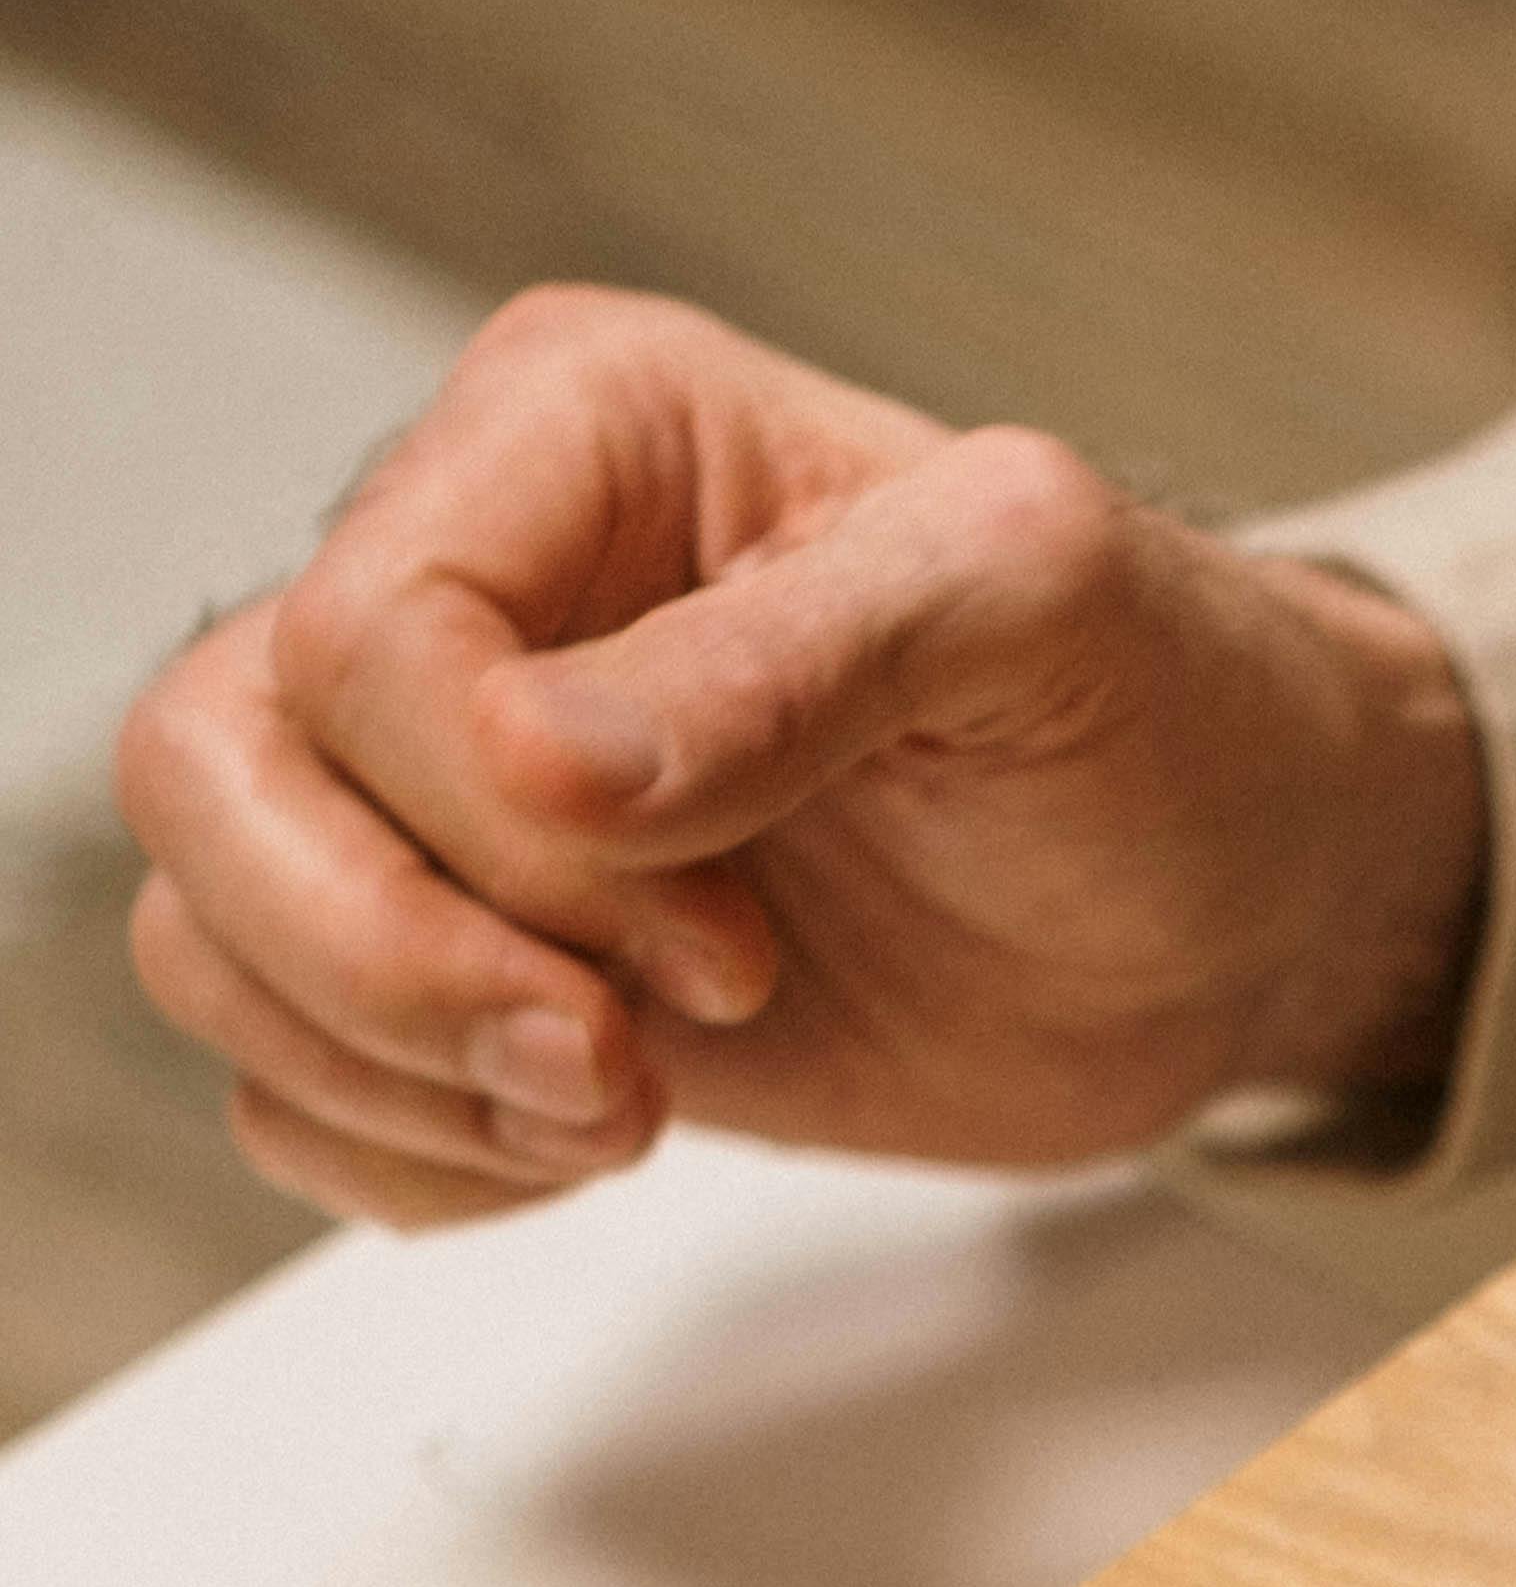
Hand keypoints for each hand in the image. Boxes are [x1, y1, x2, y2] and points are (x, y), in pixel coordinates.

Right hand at [115, 286, 1488, 1227]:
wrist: (1234, 903)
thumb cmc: (1167, 712)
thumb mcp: (1041, 607)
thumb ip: (805, 653)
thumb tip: (544, 762)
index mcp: (574, 431)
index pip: (368, 636)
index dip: (511, 829)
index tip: (729, 936)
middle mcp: (474, 593)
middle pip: (211, 769)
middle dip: (392, 962)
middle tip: (624, 1065)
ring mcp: (450, 797)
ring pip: (210, 927)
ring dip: (399, 1069)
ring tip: (634, 1102)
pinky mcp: (475, 964)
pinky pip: (291, 1079)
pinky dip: (410, 1154)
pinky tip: (597, 1138)